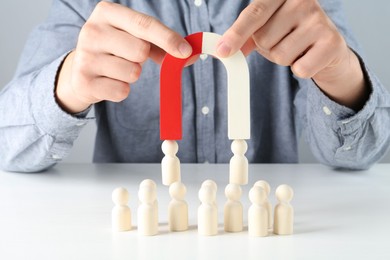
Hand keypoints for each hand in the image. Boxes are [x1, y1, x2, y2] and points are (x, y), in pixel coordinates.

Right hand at [56, 1, 191, 113]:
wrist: (79, 70)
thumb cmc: (115, 50)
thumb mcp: (133, 37)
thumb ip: (161, 44)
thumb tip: (190, 55)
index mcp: (107, 12)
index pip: (144, 24)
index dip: (168, 38)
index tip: (185, 51)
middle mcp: (92, 30)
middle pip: (140, 50)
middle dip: (142, 58)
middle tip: (129, 57)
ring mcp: (85, 57)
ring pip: (132, 73)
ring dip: (132, 75)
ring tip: (116, 69)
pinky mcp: (84, 81)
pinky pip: (122, 91)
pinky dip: (121, 90)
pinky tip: (108, 82)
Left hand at [217, 0, 368, 109]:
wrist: (327, 47)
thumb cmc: (291, 34)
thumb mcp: (266, 29)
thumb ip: (244, 36)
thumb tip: (222, 50)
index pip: (254, 13)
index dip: (237, 34)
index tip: (223, 51)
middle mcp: (302, 0)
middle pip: (264, 38)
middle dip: (268, 48)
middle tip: (285, 41)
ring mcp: (319, 19)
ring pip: (280, 55)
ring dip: (284, 59)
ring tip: (297, 48)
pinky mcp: (332, 42)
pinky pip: (299, 69)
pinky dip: (301, 70)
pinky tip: (310, 57)